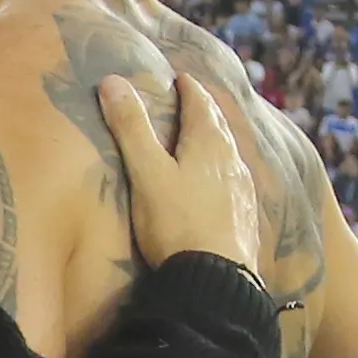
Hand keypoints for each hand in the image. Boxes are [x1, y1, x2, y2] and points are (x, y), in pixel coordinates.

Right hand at [99, 71, 263, 275]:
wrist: (216, 280)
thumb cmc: (177, 222)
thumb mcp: (146, 173)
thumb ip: (131, 128)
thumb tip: (112, 81)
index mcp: (209, 143)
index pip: (201, 103)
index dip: (189, 88)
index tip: (181, 78)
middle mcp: (232, 161)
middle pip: (219, 126)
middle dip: (205, 110)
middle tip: (193, 101)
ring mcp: (242, 190)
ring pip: (229, 154)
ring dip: (216, 141)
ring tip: (203, 139)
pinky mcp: (245, 217)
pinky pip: (234, 181)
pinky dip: (223, 171)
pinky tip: (219, 184)